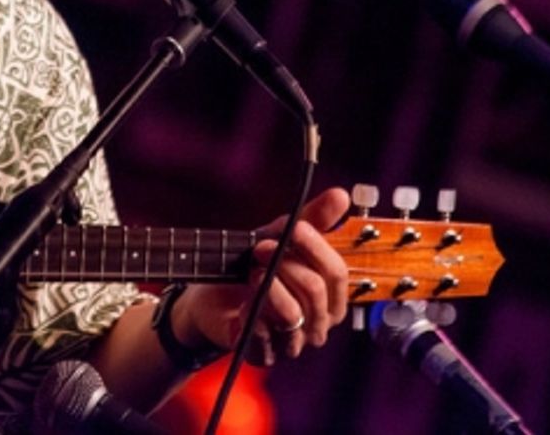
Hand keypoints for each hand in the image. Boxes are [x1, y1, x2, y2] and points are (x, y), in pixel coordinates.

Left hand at [172, 187, 349, 363]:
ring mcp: (292, 343)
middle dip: (286, 264)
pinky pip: (265, 335)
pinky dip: (251, 312)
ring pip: (293, 314)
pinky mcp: (264, 355)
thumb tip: (342, 195)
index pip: (336, 273)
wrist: (208, 296)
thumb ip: (312, 219)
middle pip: (315, 291)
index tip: (294, 228)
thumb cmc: (253, 266)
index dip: (316, 248)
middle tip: (260, 248)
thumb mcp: (280, 237)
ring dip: (268, 286)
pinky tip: (242, 301)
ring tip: (251, 272)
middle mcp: (317, 324)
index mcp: (329, 298)